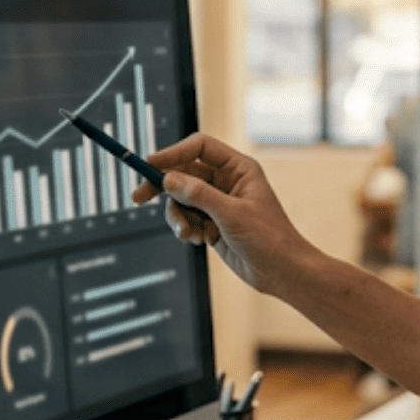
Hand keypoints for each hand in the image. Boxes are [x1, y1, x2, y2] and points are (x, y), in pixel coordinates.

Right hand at [131, 132, 313, 294]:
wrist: (281, 271)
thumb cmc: (269, 238)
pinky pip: (186, 217)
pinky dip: (185, 228)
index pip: (199, 148)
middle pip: (183, 173)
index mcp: (238, 168)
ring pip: (181, 199)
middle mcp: (226, 181)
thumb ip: (199, 195)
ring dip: (178, 216)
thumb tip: (169, 179)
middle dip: (163, 187)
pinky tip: (197, 239)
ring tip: (188, 233)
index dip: (173, 153)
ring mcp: (217, 202)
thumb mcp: (232, 214)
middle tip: (139, 198)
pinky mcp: (211, 222)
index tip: (151, 165)